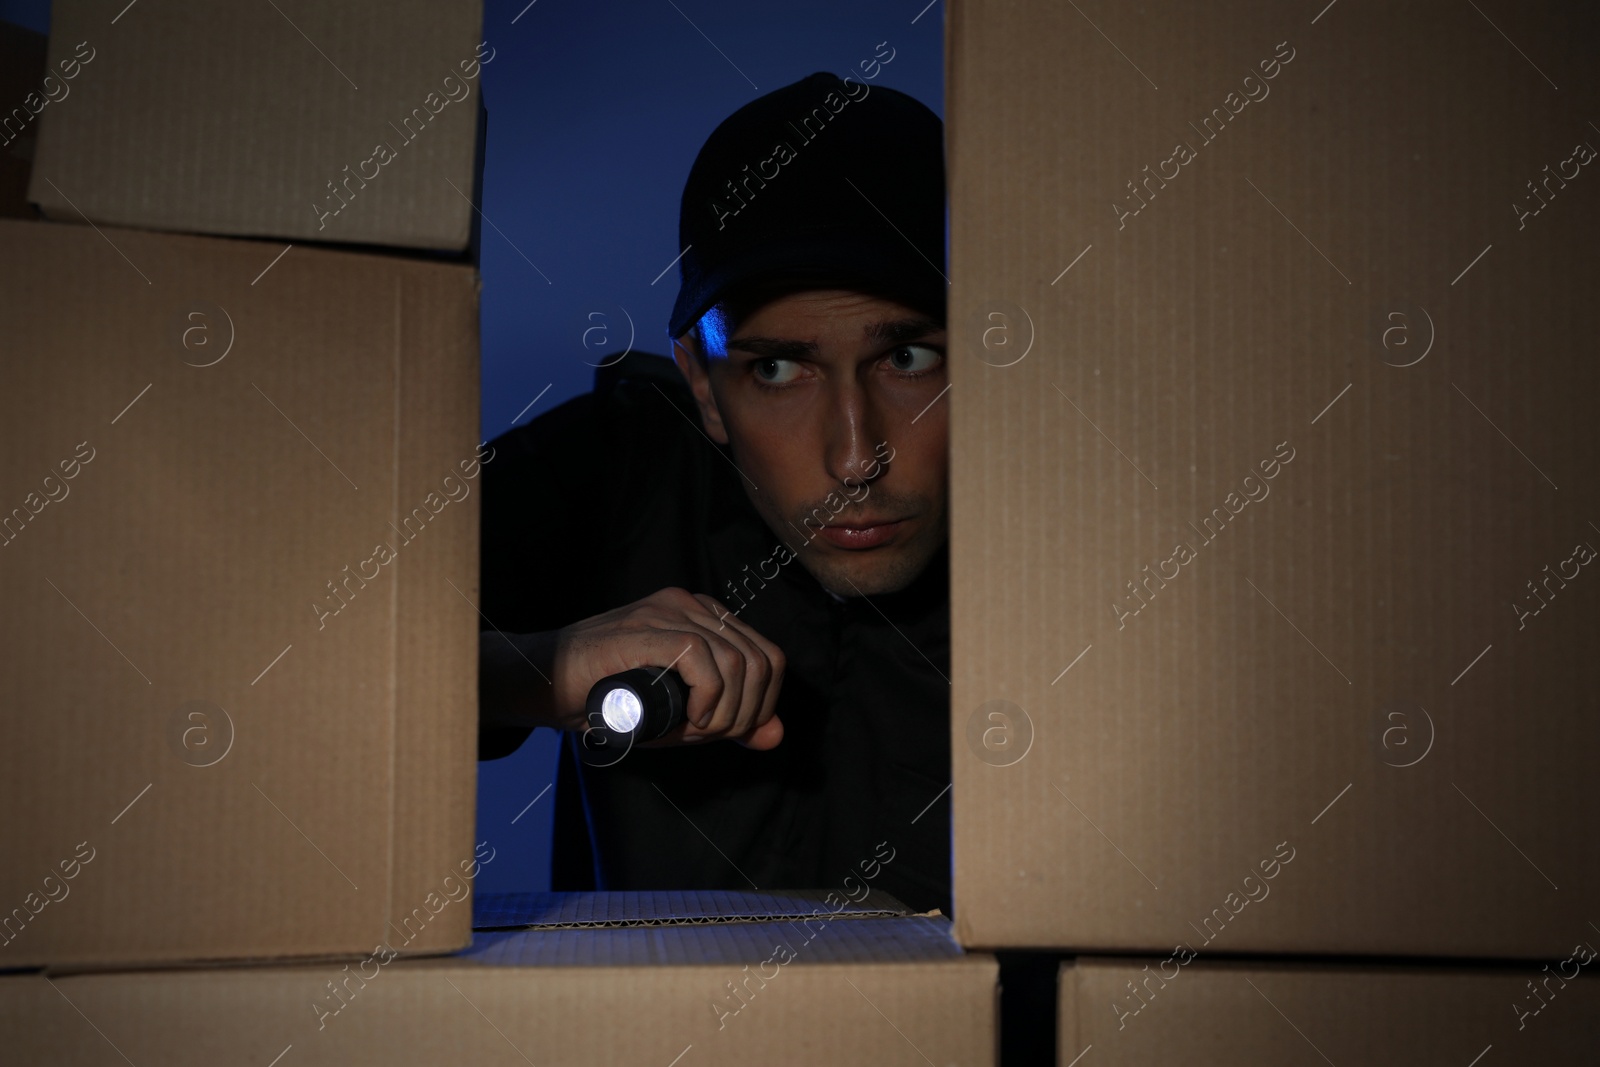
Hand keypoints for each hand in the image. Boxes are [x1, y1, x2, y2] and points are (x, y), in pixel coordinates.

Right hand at [547, 587, 785, 749]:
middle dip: (745, 713)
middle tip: (707, 735)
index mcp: (703, 617)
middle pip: (760, 660)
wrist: (546, 685)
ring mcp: (667, 612)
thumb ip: (729, 721)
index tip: (726, 731)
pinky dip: (706, 698)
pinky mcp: (645, 628)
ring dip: (724, 712)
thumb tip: (776, 735)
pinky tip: (687, 719)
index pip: (768, 657)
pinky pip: (700, 658)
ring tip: (691, 731)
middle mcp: (690, 606)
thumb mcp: (681, 715)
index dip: (760, 704)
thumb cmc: (610, 699)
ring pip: (737, 661)